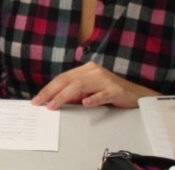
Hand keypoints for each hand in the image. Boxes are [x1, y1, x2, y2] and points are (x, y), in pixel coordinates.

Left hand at [31, 62, 159, 109]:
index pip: (63, 77)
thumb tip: (55, 101)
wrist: (137, 94)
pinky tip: (85, 103)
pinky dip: (93, 98)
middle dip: (51, 91)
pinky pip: (103, 94)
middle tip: (40, 102)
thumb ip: (74, 93)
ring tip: (54, 105)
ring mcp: (105, 79)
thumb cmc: (110, 92)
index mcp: (86, 69)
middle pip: (68, 80)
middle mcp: (93, 71)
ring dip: (65, 96)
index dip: (48, 88)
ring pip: (81, 85)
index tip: (37, 98)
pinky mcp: (116, 90)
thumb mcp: (89, 91)